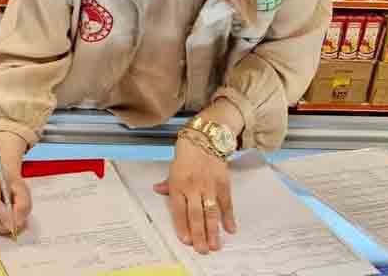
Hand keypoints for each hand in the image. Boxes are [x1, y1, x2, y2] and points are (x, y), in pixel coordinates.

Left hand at [153, 136, 237, 253]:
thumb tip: (157, 191)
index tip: (185, 240)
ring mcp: (209, 185)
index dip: (182, 225)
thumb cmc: (187, 154)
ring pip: (211, 211)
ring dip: (213, 230)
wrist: (205, 137)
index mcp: (177, 184)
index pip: (178, 209)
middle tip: (201, 250)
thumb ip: (167, 183)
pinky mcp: (223, 183)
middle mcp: (193, 186)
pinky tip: (230, 229)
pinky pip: (226, 202)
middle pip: (195, 214)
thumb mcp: (172, 168)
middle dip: (199, 234)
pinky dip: (229, 216)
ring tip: (215, 245)